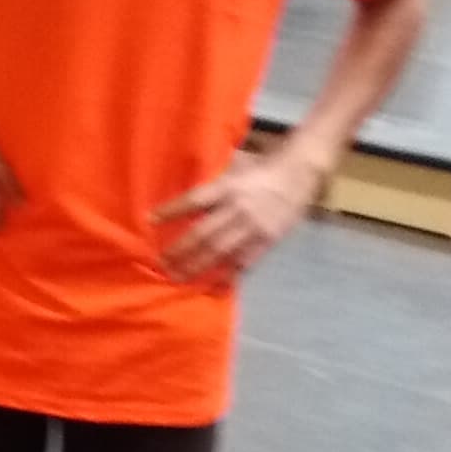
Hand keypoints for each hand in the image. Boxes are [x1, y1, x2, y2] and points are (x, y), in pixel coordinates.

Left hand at [153, 146, 322, 285]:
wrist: (299, 172)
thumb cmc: (263, 168)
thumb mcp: (236, 167)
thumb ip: (216, 183)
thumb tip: (190, 198)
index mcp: (229, 187)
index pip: (194, 200)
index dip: (172, 211)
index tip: (151, 220)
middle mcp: (238, 208)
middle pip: (204, 234)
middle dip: (181, 250)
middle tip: (163, 263)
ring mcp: (253, 227)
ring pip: (221, 252)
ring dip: (198, 266)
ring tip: (180, 276)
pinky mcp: (267, 240)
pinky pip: (244, 261)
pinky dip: (228, 274)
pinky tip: (213, 284)